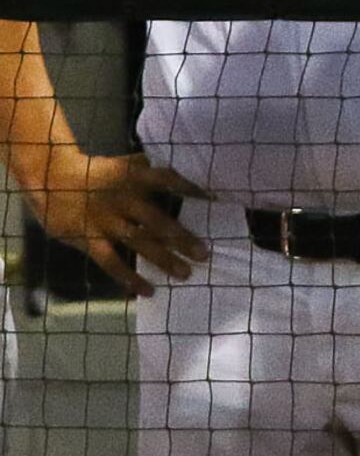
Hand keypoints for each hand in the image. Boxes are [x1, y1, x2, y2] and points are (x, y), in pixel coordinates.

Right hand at [17, 150, 206, 295]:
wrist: (49, 179)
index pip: (165, 179)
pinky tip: (148, 290)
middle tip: (204, 254)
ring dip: (163, 259)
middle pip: (156, 220)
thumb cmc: (98, 174)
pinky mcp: (88, 237)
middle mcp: (121, 198)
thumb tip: (190, 168)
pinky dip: (129, 277)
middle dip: (181, 238)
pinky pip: (110, 261)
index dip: (188, 187)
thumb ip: (151, 170)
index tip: (214, 199)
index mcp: (132, 178)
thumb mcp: (124, 166)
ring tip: (185, 274)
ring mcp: (104, 220)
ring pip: (137, 242)